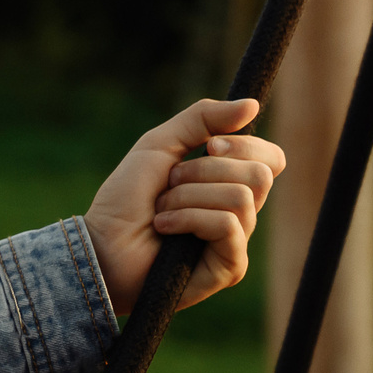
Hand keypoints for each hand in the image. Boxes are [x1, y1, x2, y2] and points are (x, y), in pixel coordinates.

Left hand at [83, 98, 285, 314]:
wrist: (99, 243)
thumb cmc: (126, 199)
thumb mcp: (160, 144)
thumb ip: (202, 119)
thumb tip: (252, 105)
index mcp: (230, 184)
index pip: (272, 159)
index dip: (246, 146)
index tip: (209, 146)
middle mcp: (240, 214)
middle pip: (260, 175)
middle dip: (204, 171)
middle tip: (170, 184)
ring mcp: (236, 242)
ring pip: (241, 198)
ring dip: (188, 196)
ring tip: (162, 210)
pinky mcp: (230, 267)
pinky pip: (227, 225)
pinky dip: (188, 218)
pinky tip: (165, 228)